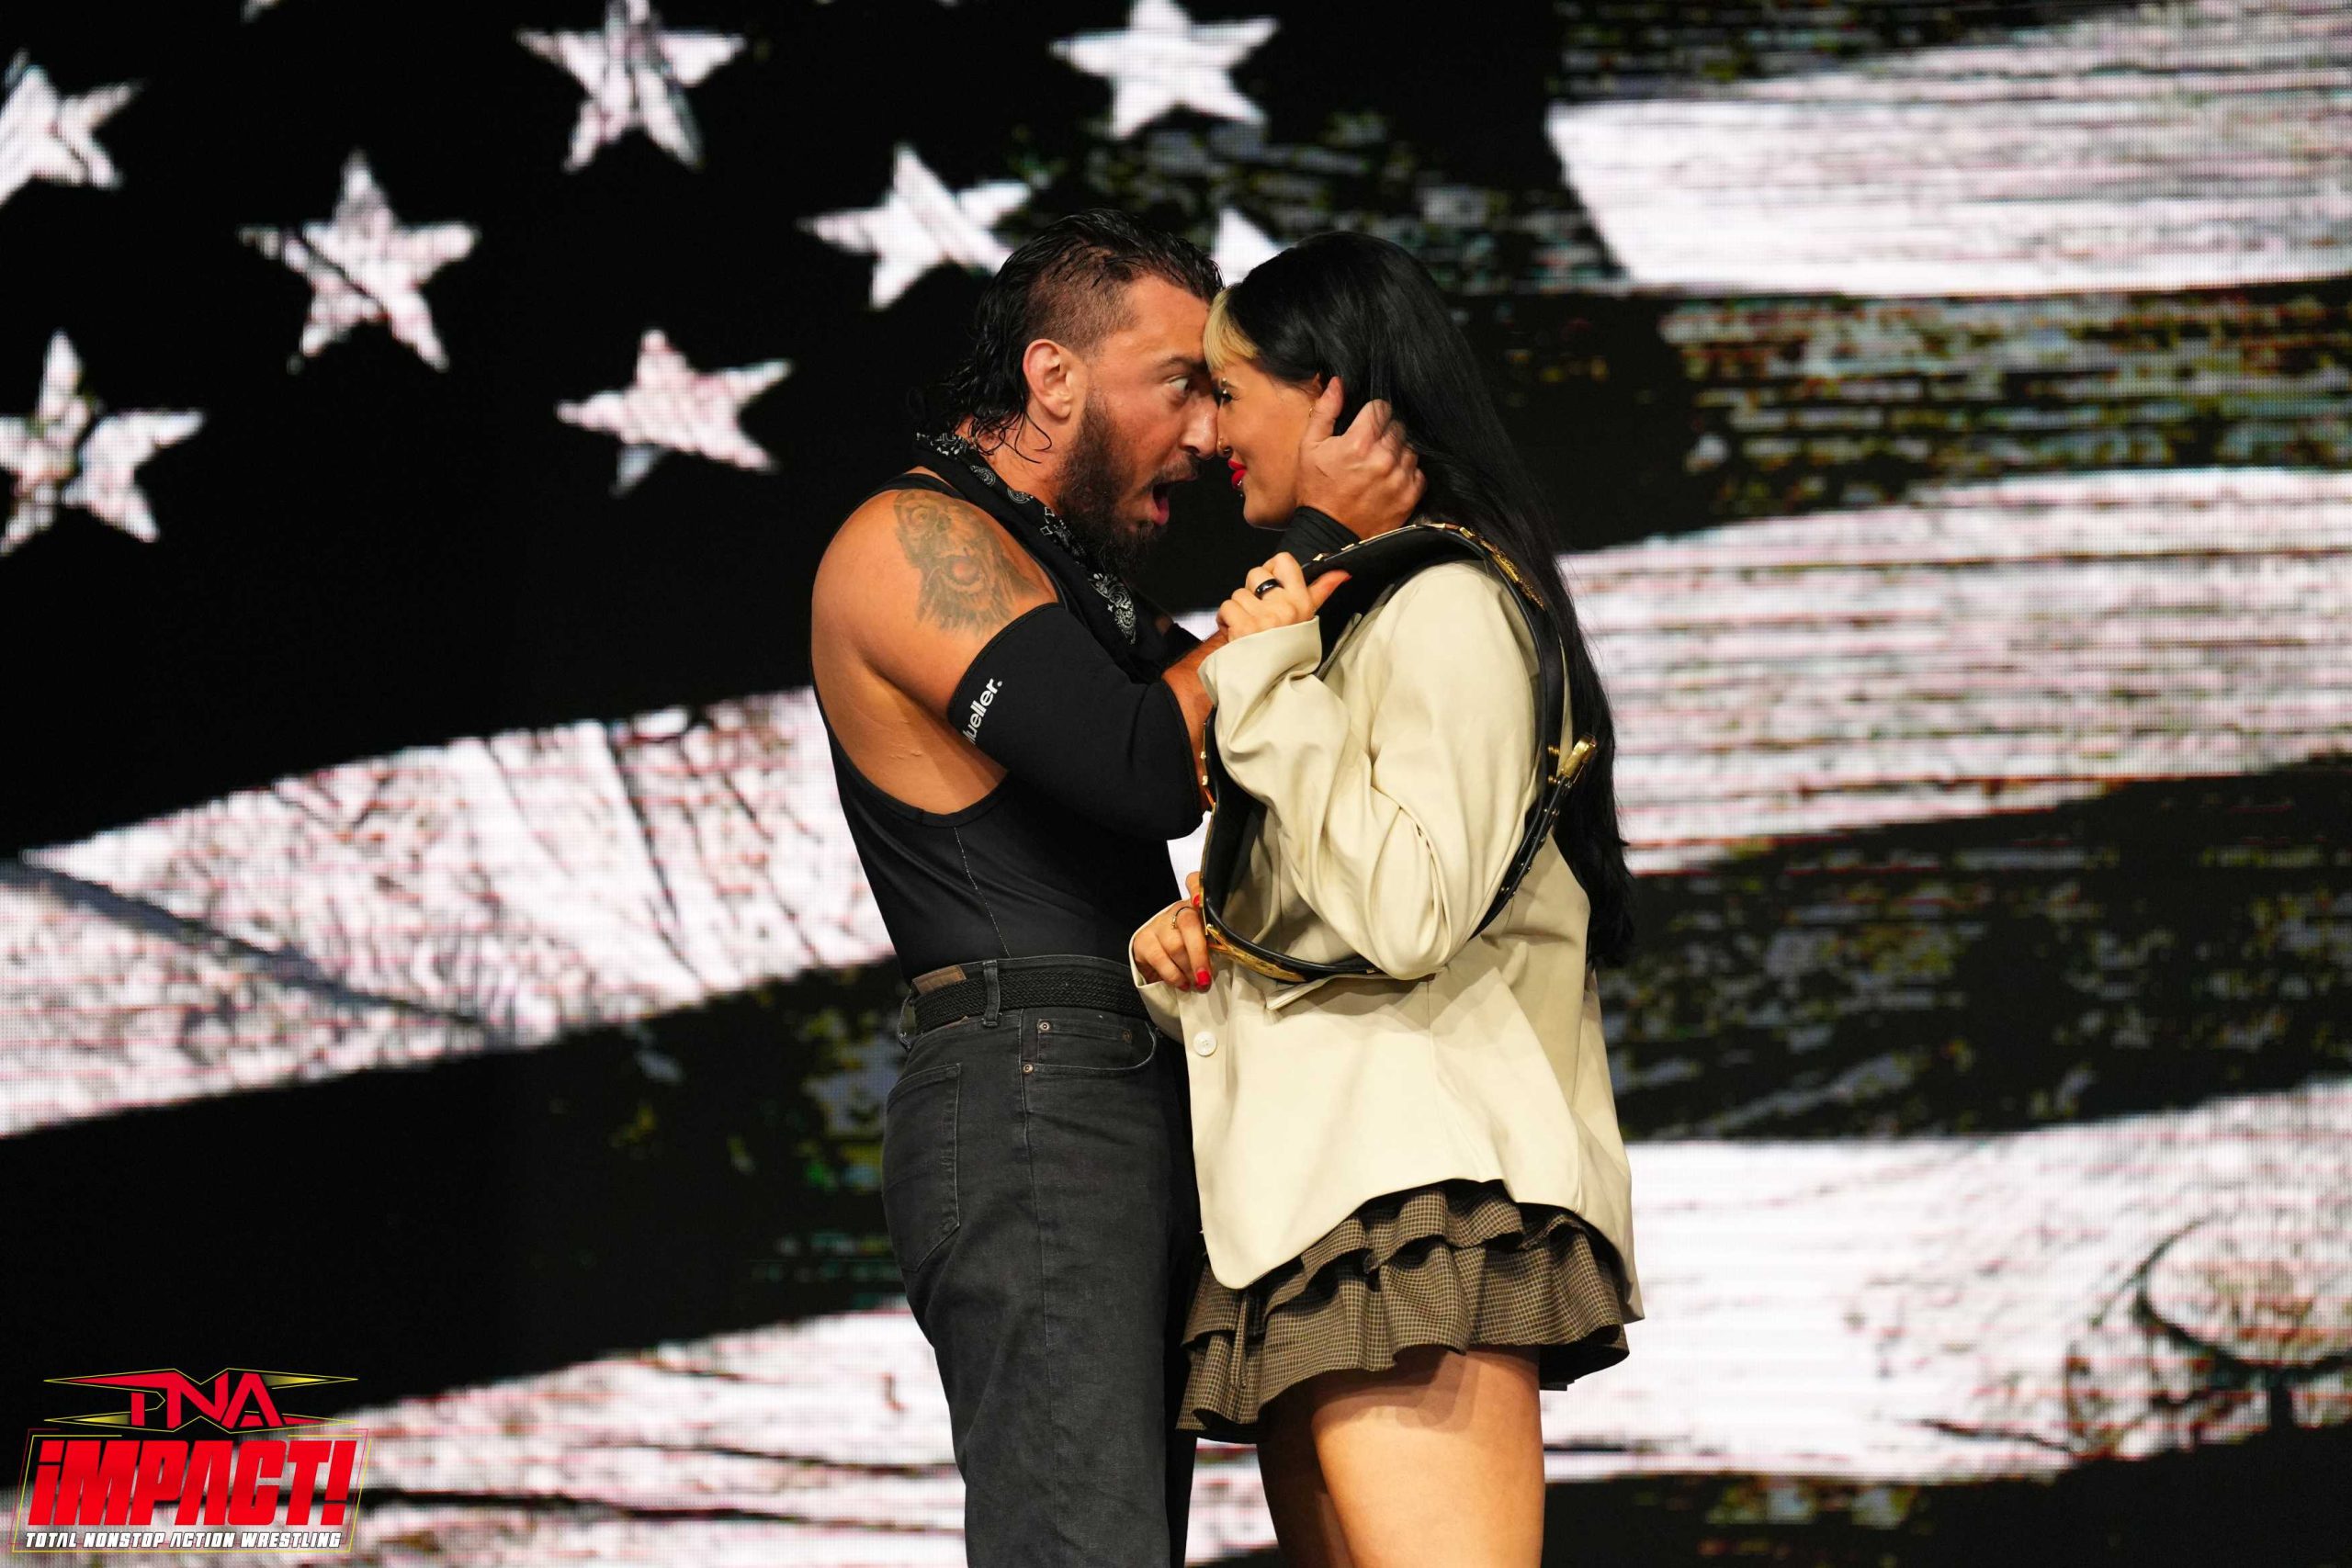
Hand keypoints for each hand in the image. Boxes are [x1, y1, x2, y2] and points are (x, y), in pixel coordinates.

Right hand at [1133, 871, 1211, 989]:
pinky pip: (1159, 959)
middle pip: (1188, 923)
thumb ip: (1215, 944)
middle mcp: (1176, 911)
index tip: (1200, 902)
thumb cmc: (1192, 951)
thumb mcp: (1207, 943)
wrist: (1158, 961)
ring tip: (1198, 984)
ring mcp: (1158, 925)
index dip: (1197, 889)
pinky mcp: (1143, 941)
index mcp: (1196, 907)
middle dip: (1199, 954)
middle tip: (1206, 978)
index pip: (1194, 883)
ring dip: (1188, 969)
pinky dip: (1173, 975)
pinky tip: (1182, 983)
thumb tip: (1230, 959)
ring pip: (1175, 945)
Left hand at [1215, 551, 1350, 640]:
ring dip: (1238, 609)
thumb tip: (1341, 573)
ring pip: (1238, 593)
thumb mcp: (1307, 617)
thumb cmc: (1289, 646)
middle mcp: (1285, 607)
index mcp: (1301, 601)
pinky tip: (1236, 631)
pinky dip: (1226, 619)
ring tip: (1249, 626)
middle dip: (1251, 590)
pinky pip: (1227, 607)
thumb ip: (1322, 590)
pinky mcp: (1245, 627)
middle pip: (1256, 573)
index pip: (1284, 561)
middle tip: (1258, 610)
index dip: (1270, 568)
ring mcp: (1265, 617)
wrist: (1272, 680)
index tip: (1269, 585)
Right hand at [1292, 377, 1423, 538]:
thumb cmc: (1316, 489)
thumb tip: (1338, 382)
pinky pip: (1418, 472)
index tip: (1367, 423)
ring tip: (1380, 463)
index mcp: (1358, 443)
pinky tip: (1390, 478)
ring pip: (1410, 448)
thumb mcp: (1310, 447)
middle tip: (1371, 446)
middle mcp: (1383, 459)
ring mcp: (1399, 479)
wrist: (1328, 534)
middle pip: (1398, 427)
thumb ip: (1326, 411)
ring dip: (1398, 451)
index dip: (1373, 413)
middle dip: (1385, 432)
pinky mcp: (1409, 497)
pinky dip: (1407, 472)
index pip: (1381, 409)